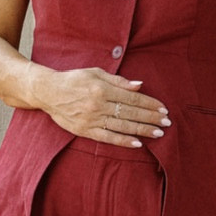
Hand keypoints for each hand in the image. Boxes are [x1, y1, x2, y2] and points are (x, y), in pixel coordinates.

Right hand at [37, 68, 169, 145]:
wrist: (48, 91)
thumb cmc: (74, 79)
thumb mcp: (96, 73)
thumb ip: (119, 81)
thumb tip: (140, 86)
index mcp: (102, 88)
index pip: (132, 98)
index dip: (149, 104)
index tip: (163, 109)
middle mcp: (98, 104)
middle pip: (130, 113)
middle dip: (151, 118)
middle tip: (166, 123)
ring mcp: (91, 119)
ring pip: (122, 126)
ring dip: (142, 130)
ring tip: (158, 133)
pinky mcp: (85, 130)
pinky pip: (107, 137)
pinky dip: (123, 141)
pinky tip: (137, 143)